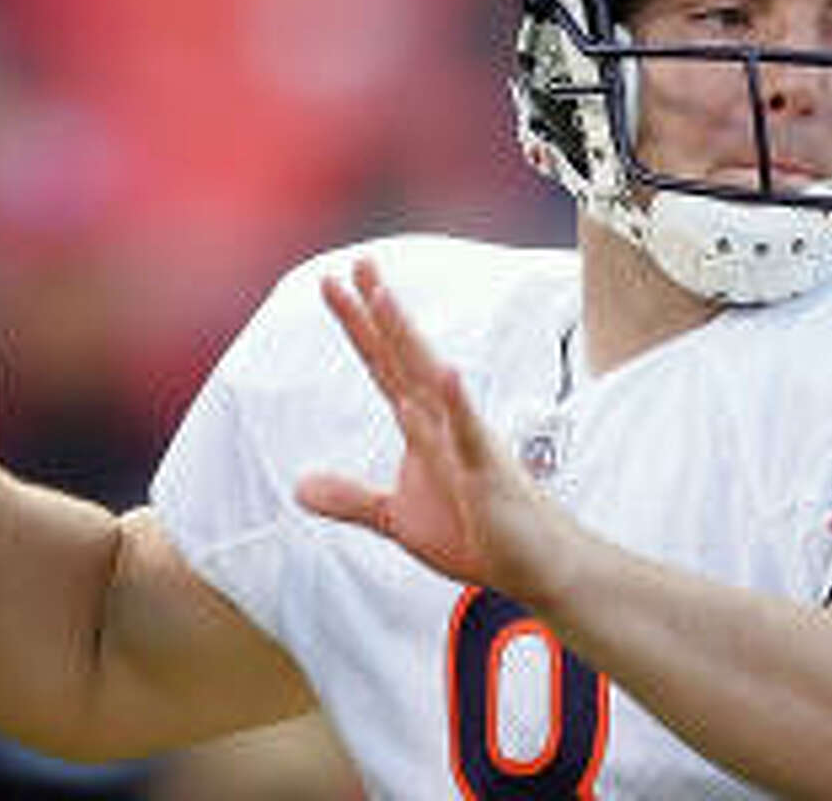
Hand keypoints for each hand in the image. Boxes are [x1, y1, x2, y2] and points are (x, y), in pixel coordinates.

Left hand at [294, 259, 576, 605]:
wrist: (533, 567)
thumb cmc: (474, 532)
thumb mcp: (398, 518)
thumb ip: (351, 497)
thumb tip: (298, 487)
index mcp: (421, 425)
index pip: (382, 365)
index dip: (357, 325)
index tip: (332, 282)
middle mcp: (443, 420)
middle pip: (402, 357)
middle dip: (378, 312)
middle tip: (358, 263)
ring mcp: (467, 441)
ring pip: (430, 383)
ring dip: (406, 340)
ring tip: (383, 300)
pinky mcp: (488, 473)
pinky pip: (469, 435)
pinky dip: (456, 405)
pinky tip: (446, 373)